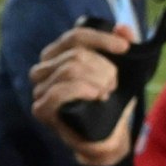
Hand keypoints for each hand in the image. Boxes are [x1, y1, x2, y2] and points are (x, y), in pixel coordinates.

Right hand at [30, 23, 137, 165]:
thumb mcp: (124, 71)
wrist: (108, 137)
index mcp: (58, 54)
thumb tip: (122, 28)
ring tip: (105, 93)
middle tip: (112, 85)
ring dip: (96, 81)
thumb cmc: (111, 102)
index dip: (101, 39)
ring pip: (69, 69)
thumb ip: (125, 45)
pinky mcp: (41, 109)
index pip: (76, 36)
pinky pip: (59, 91)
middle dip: (102, 68)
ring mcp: (40, 89)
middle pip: (76, 54)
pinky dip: (81, 90)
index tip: (124, 48)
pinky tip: (96, 96)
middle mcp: (43, 68)